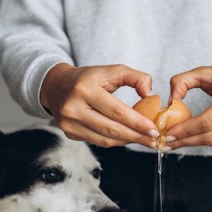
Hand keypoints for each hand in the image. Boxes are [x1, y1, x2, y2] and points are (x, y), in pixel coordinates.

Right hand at [41, 63, 158, 147]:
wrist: (57, 86)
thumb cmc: (89, 78)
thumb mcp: (111, 70)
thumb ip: (136, 78)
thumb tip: (150, 95)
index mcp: (85, 89)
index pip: (116, 110)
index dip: (137, 122)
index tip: (154, 129)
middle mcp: (73, 107)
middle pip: (111, 128)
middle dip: (136, 136)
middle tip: (154, 140)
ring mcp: (69, 123)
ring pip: (105, 139)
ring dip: (127, 141)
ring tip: (144, 140)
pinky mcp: (69, 133)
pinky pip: (97, 142)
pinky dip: (115, 141)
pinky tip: (127, 138)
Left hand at [164, 66, 211, 148]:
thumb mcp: (208, 72)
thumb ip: (183, 81)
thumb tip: (170, 102)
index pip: (208, 120)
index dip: (186, 130)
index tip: (168, 134)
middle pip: (211, 136)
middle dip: (186, 141)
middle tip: (166, 143)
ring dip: (194, 143)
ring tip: (175, 142)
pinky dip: (208, 140)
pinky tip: (195, 137)